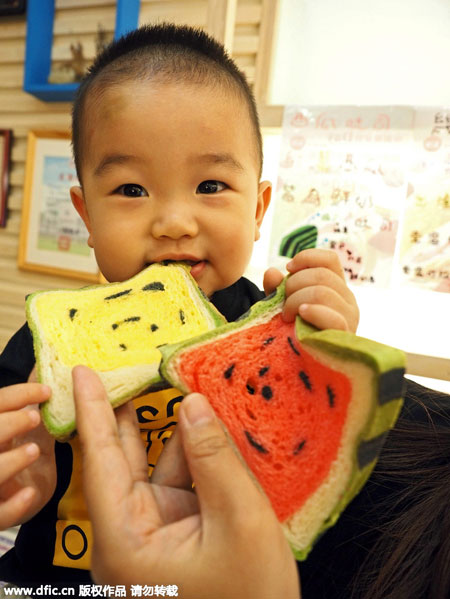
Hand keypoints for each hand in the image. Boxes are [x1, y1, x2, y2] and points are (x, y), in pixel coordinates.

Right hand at [0, 372, 55, 528]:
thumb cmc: (25, 456)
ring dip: (9, 461)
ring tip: (34, 451)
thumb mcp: (29, 428)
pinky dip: (11, 505)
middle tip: (34, 417)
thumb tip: (45, 367)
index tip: (46, 390)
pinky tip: (29, 494)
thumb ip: (33, 404)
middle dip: (7, 424)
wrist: (25, 499)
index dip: (16, 395)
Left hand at [73, 365, 299, 598]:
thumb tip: (193, 405)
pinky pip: (180, 477)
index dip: (92, 411)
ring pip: (157, 463)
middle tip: (125, 366)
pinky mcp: (176, 526)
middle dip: (125, 410)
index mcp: (126, 539)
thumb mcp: (239, 522)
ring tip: (182, 384)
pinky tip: (205, 422)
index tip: (81, 374)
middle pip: (123, 458)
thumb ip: (214, 459)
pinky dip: (193, 450)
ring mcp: (154, 528)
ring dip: (174, 428)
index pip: (100, 461)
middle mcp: (131, 531)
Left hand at [264, 248, 358, 331]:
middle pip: (322, 275)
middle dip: (294, 285)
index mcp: (336, 288)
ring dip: (297, 300)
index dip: (307, 258)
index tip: (288, 268)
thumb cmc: (295, 334)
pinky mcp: (345, 335)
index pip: (330, 259)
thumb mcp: (284, 307)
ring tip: (286, 316)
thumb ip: (277, 290)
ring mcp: (349, 317)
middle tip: (282, 304)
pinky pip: (333, 316)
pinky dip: (314, 312)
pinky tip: (301, 316)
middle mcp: (347, 299)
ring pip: (323, 291)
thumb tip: (271, 272)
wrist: (304, 367)